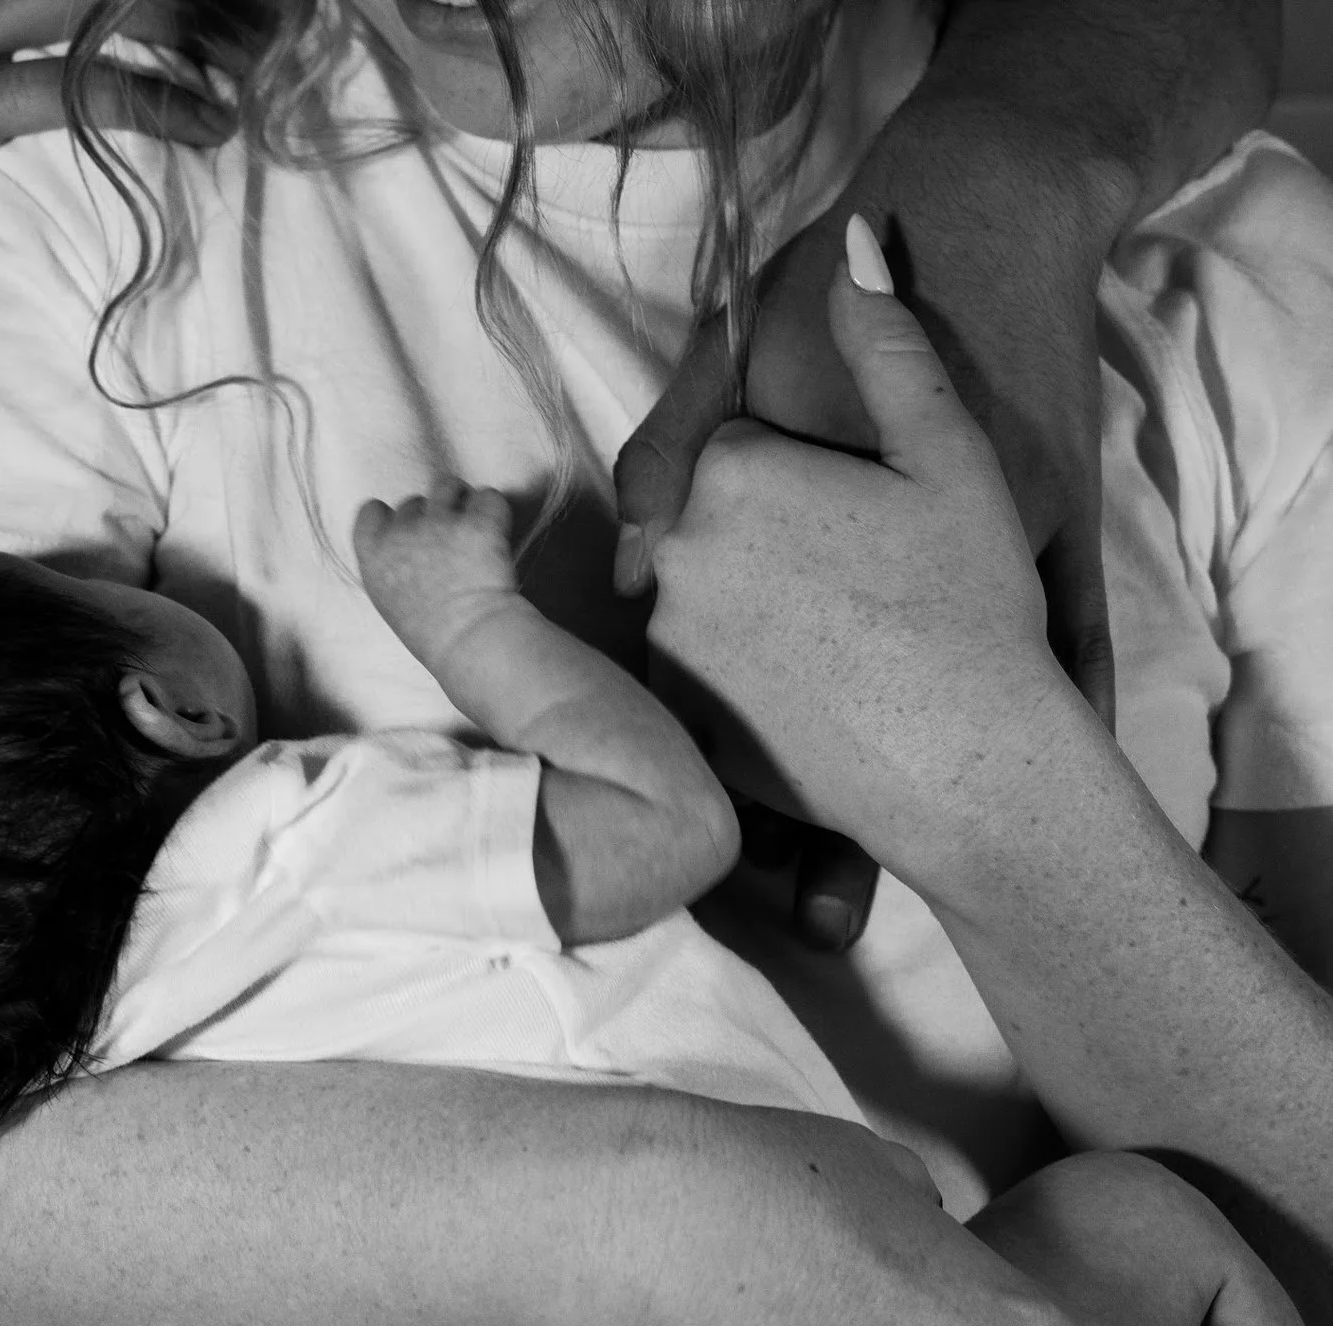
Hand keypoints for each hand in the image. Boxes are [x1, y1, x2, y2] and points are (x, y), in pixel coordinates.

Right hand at [353, 479, 520, 674]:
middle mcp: (403, 531)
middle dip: (431, 515)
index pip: (372, 512)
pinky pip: (488, 497)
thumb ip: (391, 566)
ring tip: (473, 525)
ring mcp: (441, 522)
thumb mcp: (390, 600)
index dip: (392, 517)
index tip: (407, 533)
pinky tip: (496, 531)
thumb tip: (409, 550)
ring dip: (461, 500)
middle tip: (450, 541)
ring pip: (448, 486)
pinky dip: (494, 510)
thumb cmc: (430, 633)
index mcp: (375, 554)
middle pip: (413, 502)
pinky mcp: (479, 521)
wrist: (468, 640)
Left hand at [641, 217, 1084, 883]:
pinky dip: (748, 682)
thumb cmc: (973, 599)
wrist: (980, 760)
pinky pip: (703, 682)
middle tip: (863, 583)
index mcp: (731, 477)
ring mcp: (672, 649)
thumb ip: (887, 339)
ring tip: (852, 642)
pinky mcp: (685, 727)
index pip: (742, 451)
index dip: (811, 478)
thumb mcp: (949, 451)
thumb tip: (855, 239)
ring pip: (705, 601)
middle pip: (714, 527)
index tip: (863, 514)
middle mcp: (676, 560)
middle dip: (775, 543)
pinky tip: (821, 691)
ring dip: (756, 610)